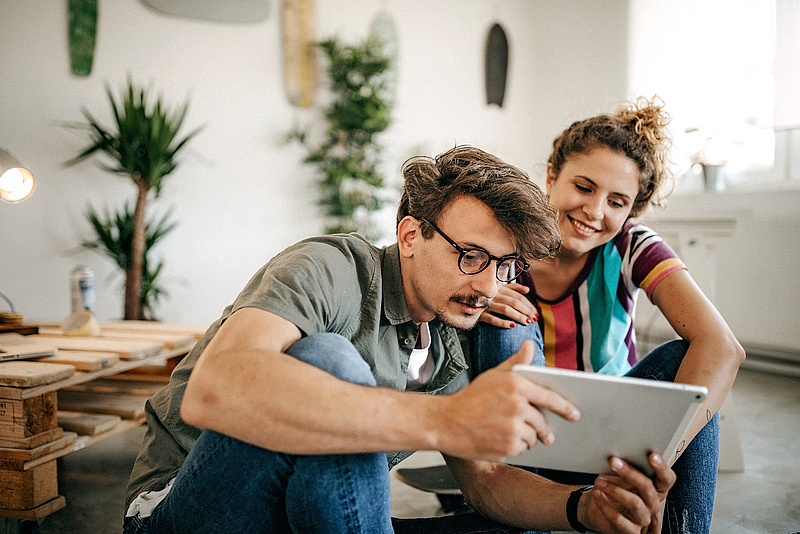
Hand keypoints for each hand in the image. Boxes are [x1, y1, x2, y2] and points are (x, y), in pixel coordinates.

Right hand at [437, 340, 579, 460]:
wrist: (446, 422)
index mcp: (516, 385)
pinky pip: (523, 449)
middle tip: (539, 431)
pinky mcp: (508, 447)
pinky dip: (516, 446)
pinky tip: (502, 439)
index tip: (575, 414)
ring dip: (528, 438)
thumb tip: (529, 344)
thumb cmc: (470, 398)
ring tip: (510, 431)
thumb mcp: (493, 376)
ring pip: (534, 437)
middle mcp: (517, 406)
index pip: (550, 397)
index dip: (566, 407)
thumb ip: (516, 362)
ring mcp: (513, 428)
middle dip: (542, 428)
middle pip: (543, 422)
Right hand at [480, 284, 537, 327]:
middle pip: (514, 302)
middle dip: (526, 311)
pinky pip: (492, 319)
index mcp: (499, 288)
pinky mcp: (480, 314)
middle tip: (534, 319)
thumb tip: (527, 290)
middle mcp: (493, 295)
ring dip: (518, 316)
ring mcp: (486, 304)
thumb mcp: (499, 289)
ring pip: (505, 310)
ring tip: (527, 323)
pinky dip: (503, 323)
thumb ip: (513, 288)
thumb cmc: (486, 296)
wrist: (464, 302)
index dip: (528, 305)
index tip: (535, 313)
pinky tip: (512, 326)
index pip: (518, 296)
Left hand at [582, 453, 675, 533]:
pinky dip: (605, 506)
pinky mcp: (631, 531)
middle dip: (629, 473)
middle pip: (647, 487)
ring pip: (635, 503)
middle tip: (613, 461)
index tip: (652, 456)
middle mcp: (653, 504)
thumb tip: (618, 456)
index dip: (662, 468)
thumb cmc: (615, 489)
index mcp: (656, 489)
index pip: (667, 479)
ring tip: (599, 481)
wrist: (598, 509)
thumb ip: (627, 468)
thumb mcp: (623, 478)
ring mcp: (643, 519)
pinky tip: (597, 496)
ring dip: (614, 490)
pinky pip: (619, 519)